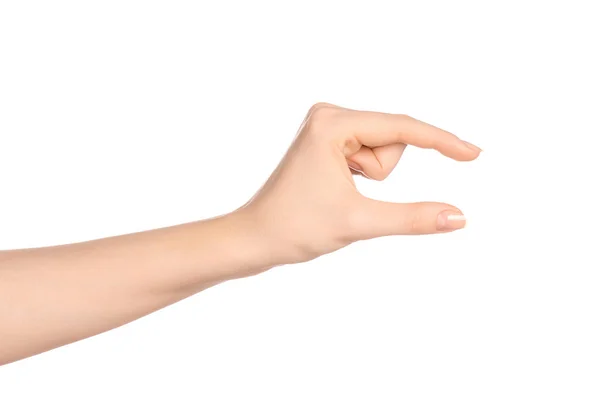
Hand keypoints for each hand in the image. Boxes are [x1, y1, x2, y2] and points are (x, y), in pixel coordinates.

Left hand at [238, 103, 481, 265]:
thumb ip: (413, 218)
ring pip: (382, 150)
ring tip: (336, 193)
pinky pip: (368, 155)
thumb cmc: (295, 227)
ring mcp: (326, 126)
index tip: (474, 154)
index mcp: (333, 123)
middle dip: (381, 175)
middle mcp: (328, 114)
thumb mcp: (360, 222)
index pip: (403, 129)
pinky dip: (363, 176)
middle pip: (392, 140)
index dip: (442, 141)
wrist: (255, 238)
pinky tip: (333, 188)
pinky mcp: (326, 139)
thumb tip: (459, 217)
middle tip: (346, 194)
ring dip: (371, 179)